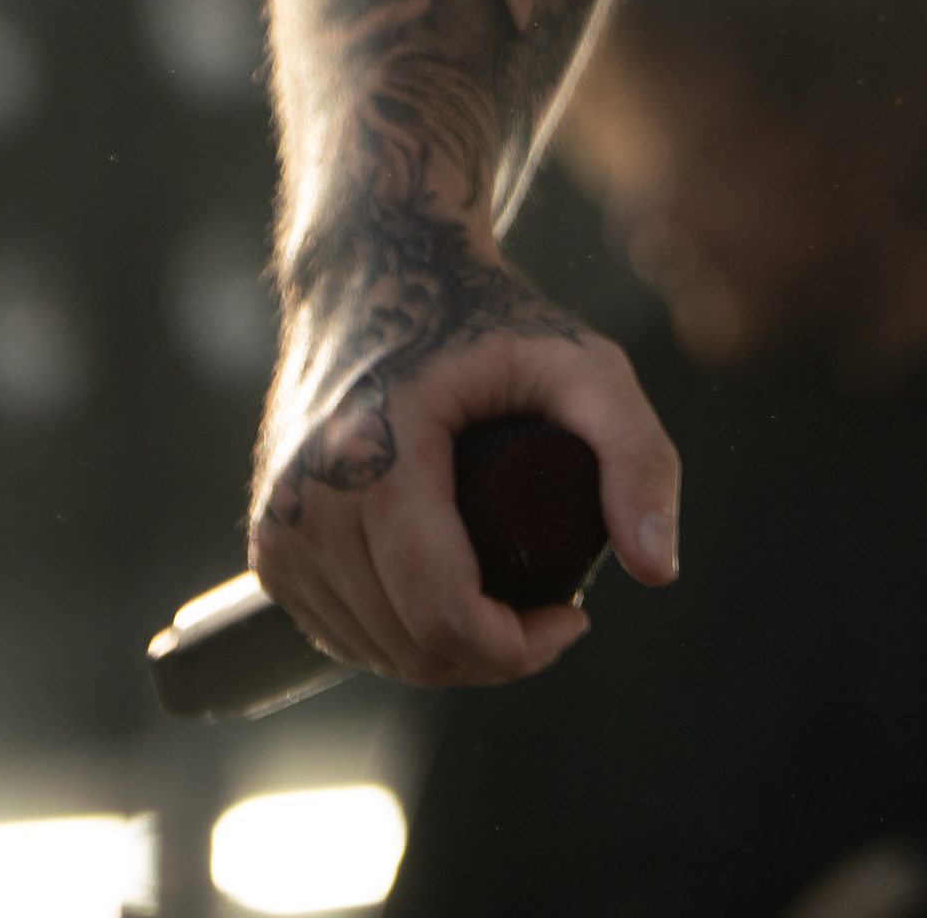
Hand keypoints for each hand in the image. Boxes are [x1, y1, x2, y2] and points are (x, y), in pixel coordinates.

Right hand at [251, 237, 678, 686]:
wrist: (378, 271)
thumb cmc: (489, 316)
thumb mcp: (583, 364)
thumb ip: (639, 454)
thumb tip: (658, 571)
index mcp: (374, 457)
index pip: (443, 615)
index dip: (520, 647)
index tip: (575, 615)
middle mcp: (307, 499)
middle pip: (409, 647)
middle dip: (493, 656)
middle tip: (549, 610)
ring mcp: (278, 524)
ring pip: (371, 652)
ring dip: (445, 656)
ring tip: (503, 601)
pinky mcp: (268, 539)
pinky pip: (337, 633)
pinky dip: (395, 641)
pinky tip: (444, 603)